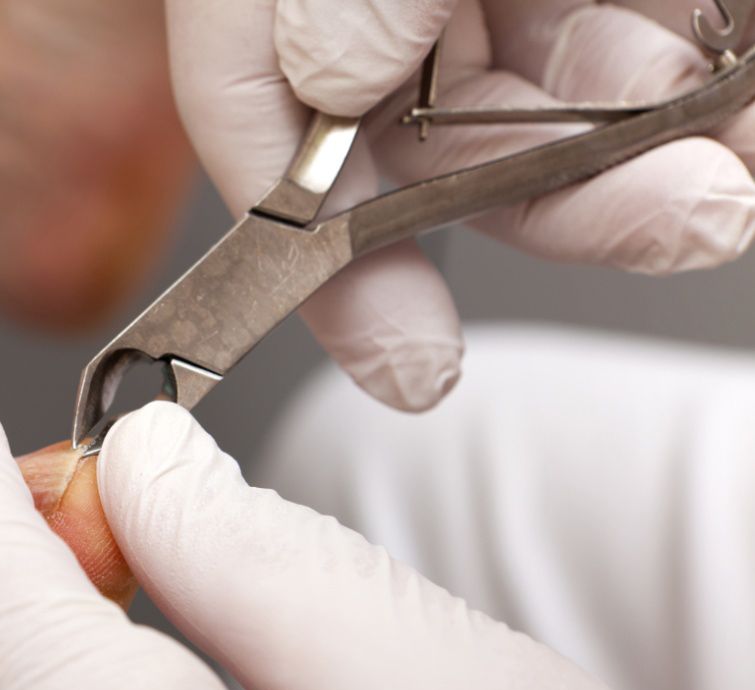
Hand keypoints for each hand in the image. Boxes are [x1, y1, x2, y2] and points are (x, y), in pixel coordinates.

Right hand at [168, 0, 754, 411]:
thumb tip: (335, 76)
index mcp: (272, 4)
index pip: (266, 152)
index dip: (337, 278)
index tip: (414, 369)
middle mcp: (369, 6)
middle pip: (438, 146)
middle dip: (567, 205)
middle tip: (683, 218)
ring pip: (556, 98)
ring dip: (655, 150)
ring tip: (738, 164)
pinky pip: (640, 32)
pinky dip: (703, 79)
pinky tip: (740, 109)